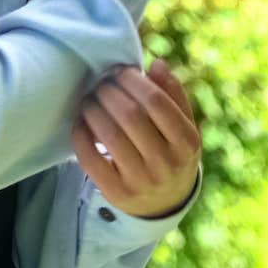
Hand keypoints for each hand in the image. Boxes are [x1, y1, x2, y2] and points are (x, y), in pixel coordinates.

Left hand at [72, 59, 202, 217]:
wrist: (165, 203)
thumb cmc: (172, 152)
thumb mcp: (184, 126)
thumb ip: (173, 94)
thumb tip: (157, 64)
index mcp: (186, 142)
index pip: (156, 102)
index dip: (133, 80)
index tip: (120, 71)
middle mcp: (166, 164)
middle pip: (130, 116)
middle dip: (109, 92)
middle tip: (101, 83)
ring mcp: (141, 181)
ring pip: (109, 135)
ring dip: (93, 109)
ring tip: (90, 99)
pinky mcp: (116, 193)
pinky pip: (91, 159)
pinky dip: (81, 135)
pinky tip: (82, 121)